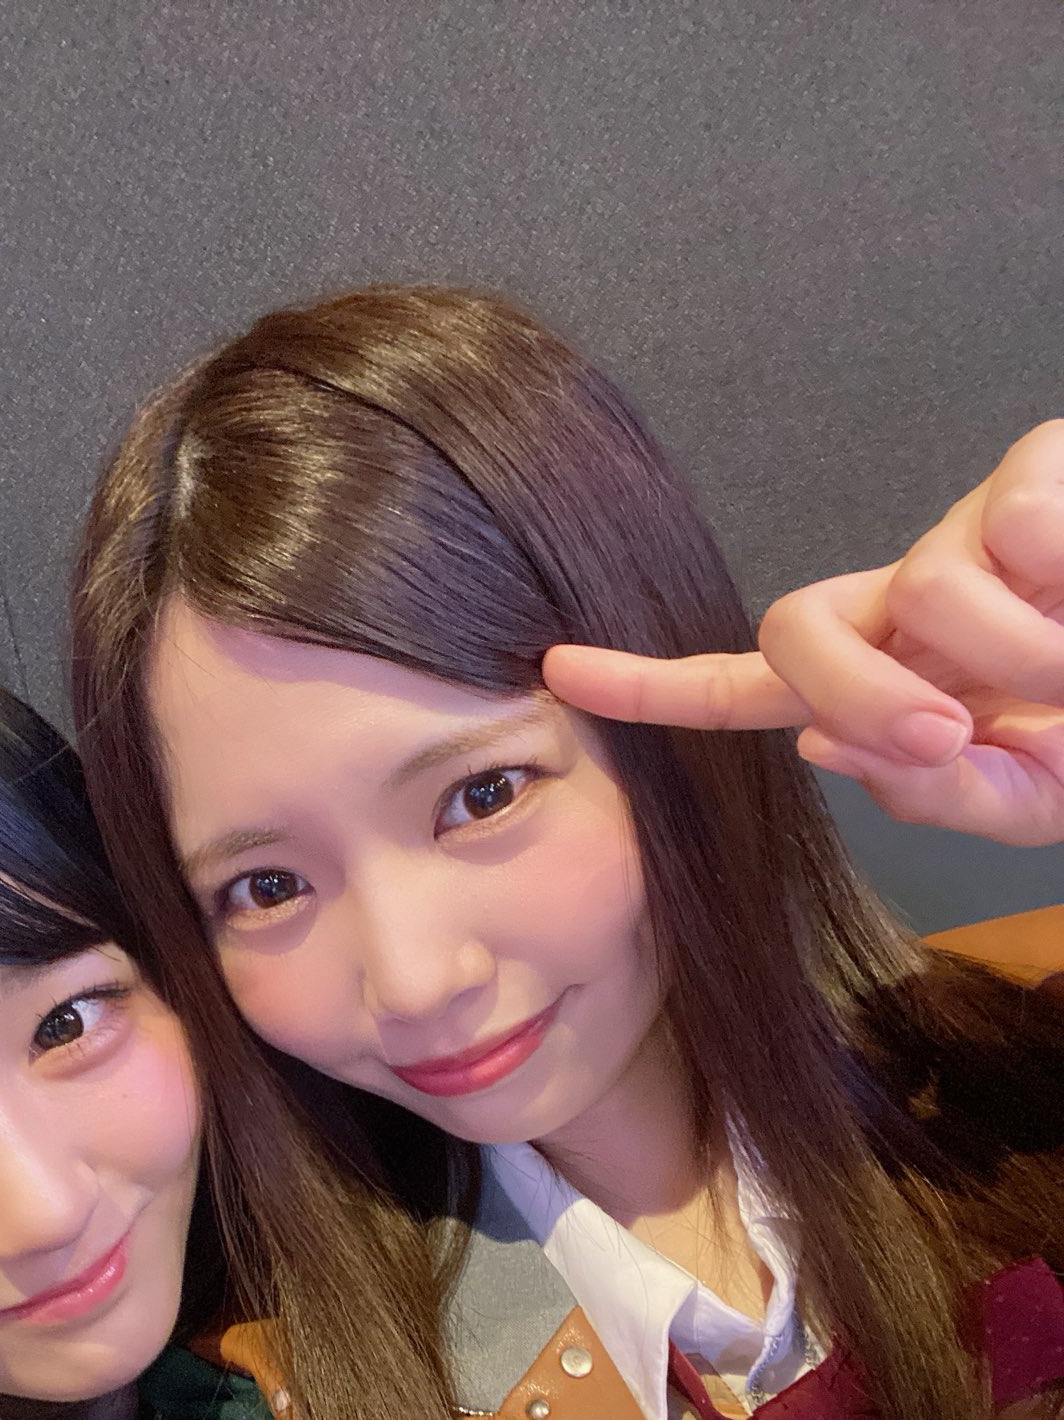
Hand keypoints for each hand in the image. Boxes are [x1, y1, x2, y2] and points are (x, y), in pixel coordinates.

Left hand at [543, 420, 1063, 845]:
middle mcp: (909, 602)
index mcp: (896, 678)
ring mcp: (968, 536)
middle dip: (858, 693)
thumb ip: (935, 790)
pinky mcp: (1035, 475)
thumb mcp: (1033, 797)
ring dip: (1022, 662)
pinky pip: (1015, 528)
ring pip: (925, 592)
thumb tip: (818, 748)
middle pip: (795, 631)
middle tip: (955, 739)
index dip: (653, 686)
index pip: (752, 685)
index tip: (550, 672)